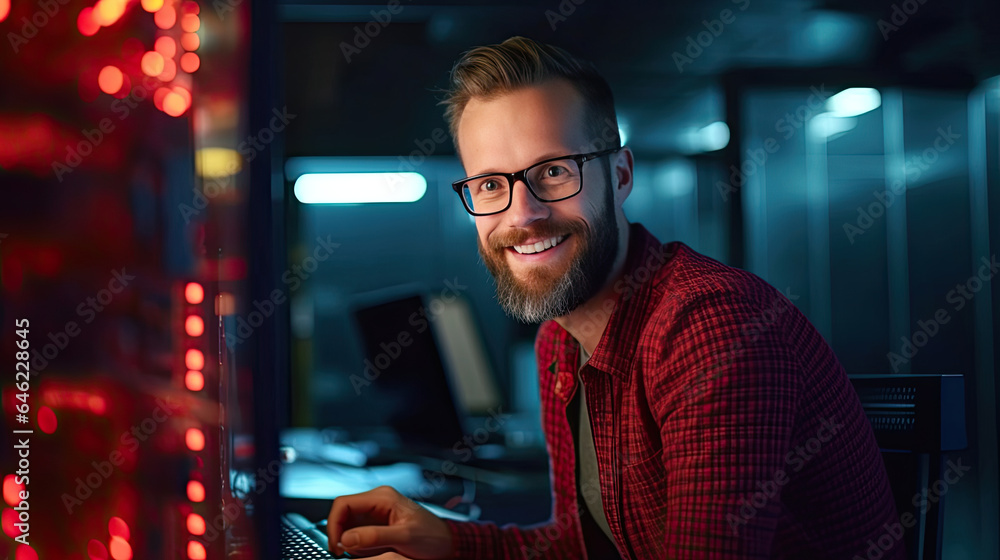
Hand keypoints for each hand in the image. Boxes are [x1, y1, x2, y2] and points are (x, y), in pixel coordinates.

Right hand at [327, 485, 454, 558]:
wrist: (446, 542)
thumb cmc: (432, 536)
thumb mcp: (405, 537)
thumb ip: (375, 536)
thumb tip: (346, 539)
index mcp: (382, 497)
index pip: (343, 503)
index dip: (334, 524)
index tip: (336, 545)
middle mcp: (377, 501)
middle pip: (343, 512)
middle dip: (339, 533)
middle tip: (341, 553)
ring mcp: (376, 512)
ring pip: (348, 523)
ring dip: (346, 539)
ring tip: (356, 553)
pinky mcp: (377, 524)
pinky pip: (357, 531)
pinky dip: (355, 543)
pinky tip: (364, 552)